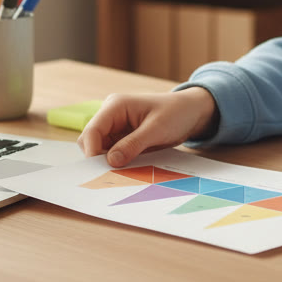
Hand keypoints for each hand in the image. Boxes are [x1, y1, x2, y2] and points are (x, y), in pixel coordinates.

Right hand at [77, 88, 216, 166]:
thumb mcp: (156, 129)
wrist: (191, 112)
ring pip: (100, 149)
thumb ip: (132, 144)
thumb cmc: (176, 113)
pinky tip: (128, 169)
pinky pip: (112, 152)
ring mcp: (115, 126)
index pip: (92, 131)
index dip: (92, 152)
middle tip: (113, 175)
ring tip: (123, 173)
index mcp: (115, 106)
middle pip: (91, 141)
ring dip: (108, 162)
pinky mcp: (122, 137)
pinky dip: (117, 162)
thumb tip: (110, 161)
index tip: (101, 171)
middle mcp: (111, 115)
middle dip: (98, 158)